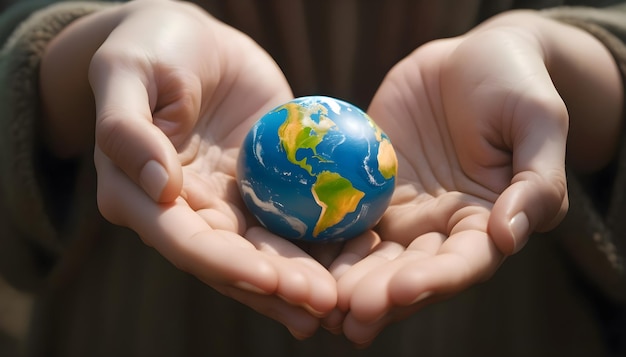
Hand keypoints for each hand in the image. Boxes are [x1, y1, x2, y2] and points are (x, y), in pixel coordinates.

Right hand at [41, 0, 335, 338]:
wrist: (195, 39)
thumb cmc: (152, 47)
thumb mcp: (128, 74)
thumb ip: (127, 130)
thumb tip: (160, 188)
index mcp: (141, 198)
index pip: (185, 241)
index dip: (227, 264)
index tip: (271, 279)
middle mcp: (186, 212)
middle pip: (231, 260)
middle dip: (276, 285)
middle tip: (322, 302)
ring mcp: (228, 203)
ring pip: (265, 249)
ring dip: (301, 278)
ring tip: (341, 301)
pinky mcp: (264, 187)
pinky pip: (293, 216)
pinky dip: (321, 240)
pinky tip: (356, 255)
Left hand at [325, 10, 621, 345]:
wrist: (463, 58)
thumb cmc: (513, 81)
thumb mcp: (539, 120)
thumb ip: (536, 182)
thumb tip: (507, 237)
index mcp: (487, 221)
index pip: (463, 263)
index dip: (435, 281)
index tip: (402, 291)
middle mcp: (440, 226)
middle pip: (411, 271)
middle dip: (380, 294)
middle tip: (348, 311)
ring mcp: (401, 210)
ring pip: (372, 254)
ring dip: (346, 280)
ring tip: (319, 302)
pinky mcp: (368, 188)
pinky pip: (343, 215)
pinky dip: (323, 239)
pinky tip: (296, 256)